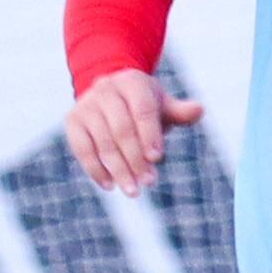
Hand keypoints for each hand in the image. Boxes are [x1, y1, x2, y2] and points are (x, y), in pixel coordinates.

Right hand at [65, 67, 202, 191]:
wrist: (111, 95)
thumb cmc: (144, 105)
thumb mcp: (163, 105)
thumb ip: (180, 112)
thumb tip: (199, 110)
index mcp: (132, 82)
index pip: (142, 110)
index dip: (149, 135)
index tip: (157, 158)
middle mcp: (105, 90)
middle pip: (122, 130)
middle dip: (136, 159)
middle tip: (149, 182)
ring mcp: (86, 105)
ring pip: (103, 143)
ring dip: (118, 170)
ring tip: (133, 190)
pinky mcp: (72, 121)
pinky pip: (82, 149)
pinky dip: (96, 170)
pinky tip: (110, 186)